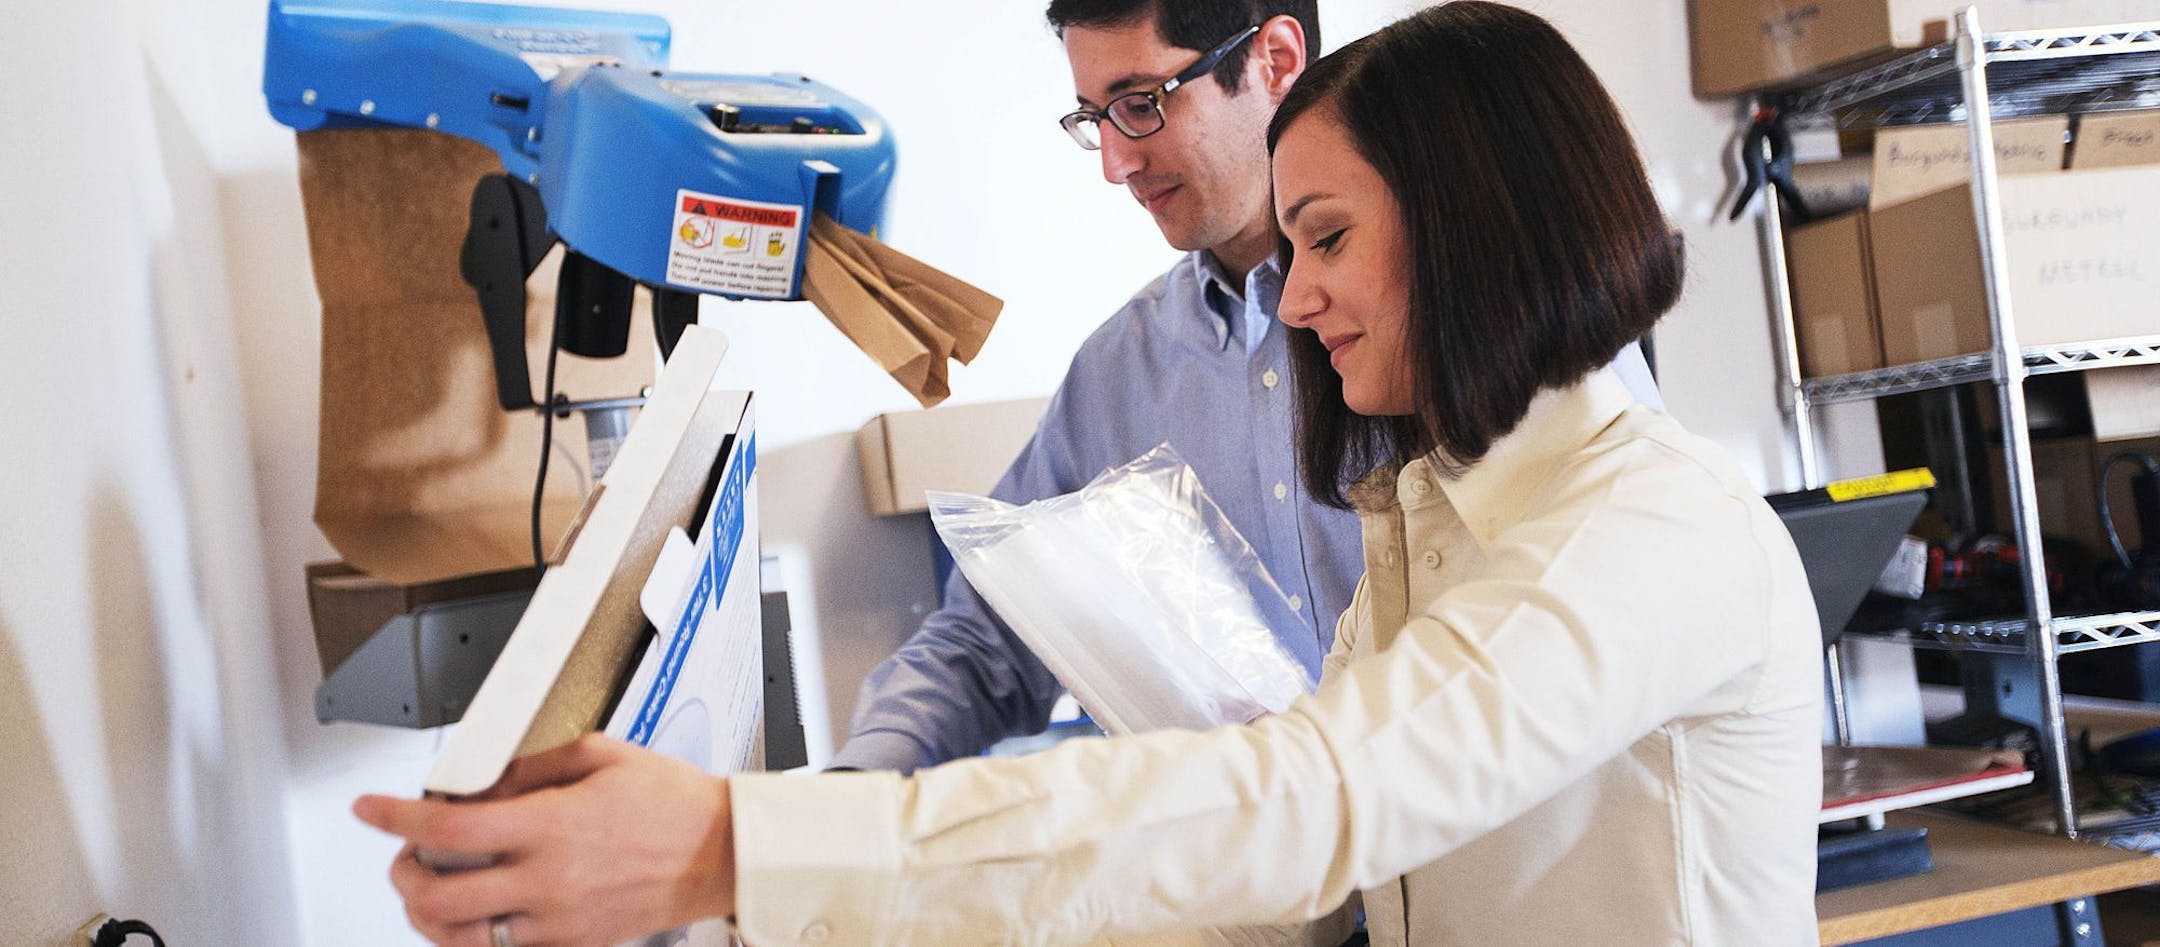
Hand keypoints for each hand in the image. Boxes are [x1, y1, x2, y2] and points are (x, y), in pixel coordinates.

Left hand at [353, 734, 734, 945]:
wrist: (723, 853)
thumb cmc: (674, 804)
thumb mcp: (602, 755)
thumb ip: (533, 765)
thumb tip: (484, 780)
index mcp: (551, 825)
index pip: (445, 829)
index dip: (393, 818)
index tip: (370, 809)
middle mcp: (547, 879)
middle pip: (435, 896)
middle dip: (401, 873)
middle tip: (403, 853)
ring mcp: (557, 920)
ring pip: (458, 937)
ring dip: (426, 914)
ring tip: (429, 889)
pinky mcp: (572, 943)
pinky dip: (470, 937)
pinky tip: (472, 915)